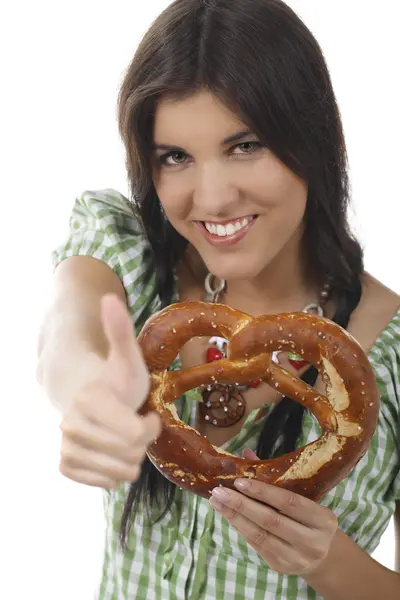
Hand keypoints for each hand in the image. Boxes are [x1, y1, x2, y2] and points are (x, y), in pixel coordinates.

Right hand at [59, 294, 160, 488]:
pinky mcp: (65, 464)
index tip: (148, 414)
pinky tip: (112, 453)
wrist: (88, 397)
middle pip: (130, 454)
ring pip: (119, 473)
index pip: (137, 434)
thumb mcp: (127, 357)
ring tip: (124, 439)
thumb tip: (110, 298)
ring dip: (130, 459)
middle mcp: (72, 424)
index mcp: (91, 399)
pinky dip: (114, 473)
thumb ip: (120, 331)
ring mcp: (66, 446)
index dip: (150, 428)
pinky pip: (103, 483)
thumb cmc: (115, 379)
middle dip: (141, 443)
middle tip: (135, 425)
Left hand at [209, 448, 337, 575]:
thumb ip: (277, 477)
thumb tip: (247, 454)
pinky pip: (256, 545)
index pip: (290, 502)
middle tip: (218, 491)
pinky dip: (240, 528)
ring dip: (235, 517)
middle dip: (241, 505)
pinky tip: (228, 515)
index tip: (239, 481)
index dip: (263, 492)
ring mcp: (296, 558)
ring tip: (216, 502)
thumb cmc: (310, 518)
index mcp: (323, 519)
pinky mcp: (281, 567)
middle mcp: (313, 542)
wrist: (324, 555)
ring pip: (260, 536)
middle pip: (271, 521)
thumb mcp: (305, 498)